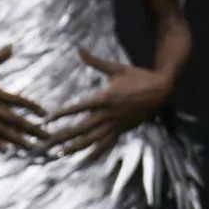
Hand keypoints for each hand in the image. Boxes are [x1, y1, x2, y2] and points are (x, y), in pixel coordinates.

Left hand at [49, 50, 169, 160]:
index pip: (77, 108)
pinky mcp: (122, 130)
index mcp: (104, 98)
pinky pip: (107, 144)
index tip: (46, 120)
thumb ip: (95, 61)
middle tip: (46, 144)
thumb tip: (79, 48)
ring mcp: (115, 125)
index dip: (61, 114)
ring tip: (60, 154)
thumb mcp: (116, 68)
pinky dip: (96, 153)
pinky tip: (85, 160)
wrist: (162, 90)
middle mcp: (107, 115)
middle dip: (62, 137)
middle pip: (80, 129)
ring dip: (75, 148)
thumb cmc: (139, 76)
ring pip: (92, 140)